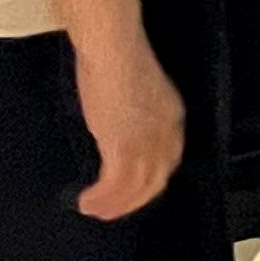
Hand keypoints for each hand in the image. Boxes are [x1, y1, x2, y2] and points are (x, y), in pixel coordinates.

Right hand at [72, 32, 184, 220]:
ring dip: (114, 204)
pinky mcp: (124, 148)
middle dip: (134, 199)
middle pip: (156, 178)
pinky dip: (101, 198)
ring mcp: (146, 143)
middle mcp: (166, 133)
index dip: (151, 177)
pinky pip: (114, 185)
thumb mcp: (134, 90)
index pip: (168, 157)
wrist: (113, 49)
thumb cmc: (117, 57)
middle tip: (113, 210)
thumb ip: (132, 112)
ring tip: (94, 210)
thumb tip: (116, 124)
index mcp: (172, 116)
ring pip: (135, 187)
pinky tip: (86, 201)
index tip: (134, 188)